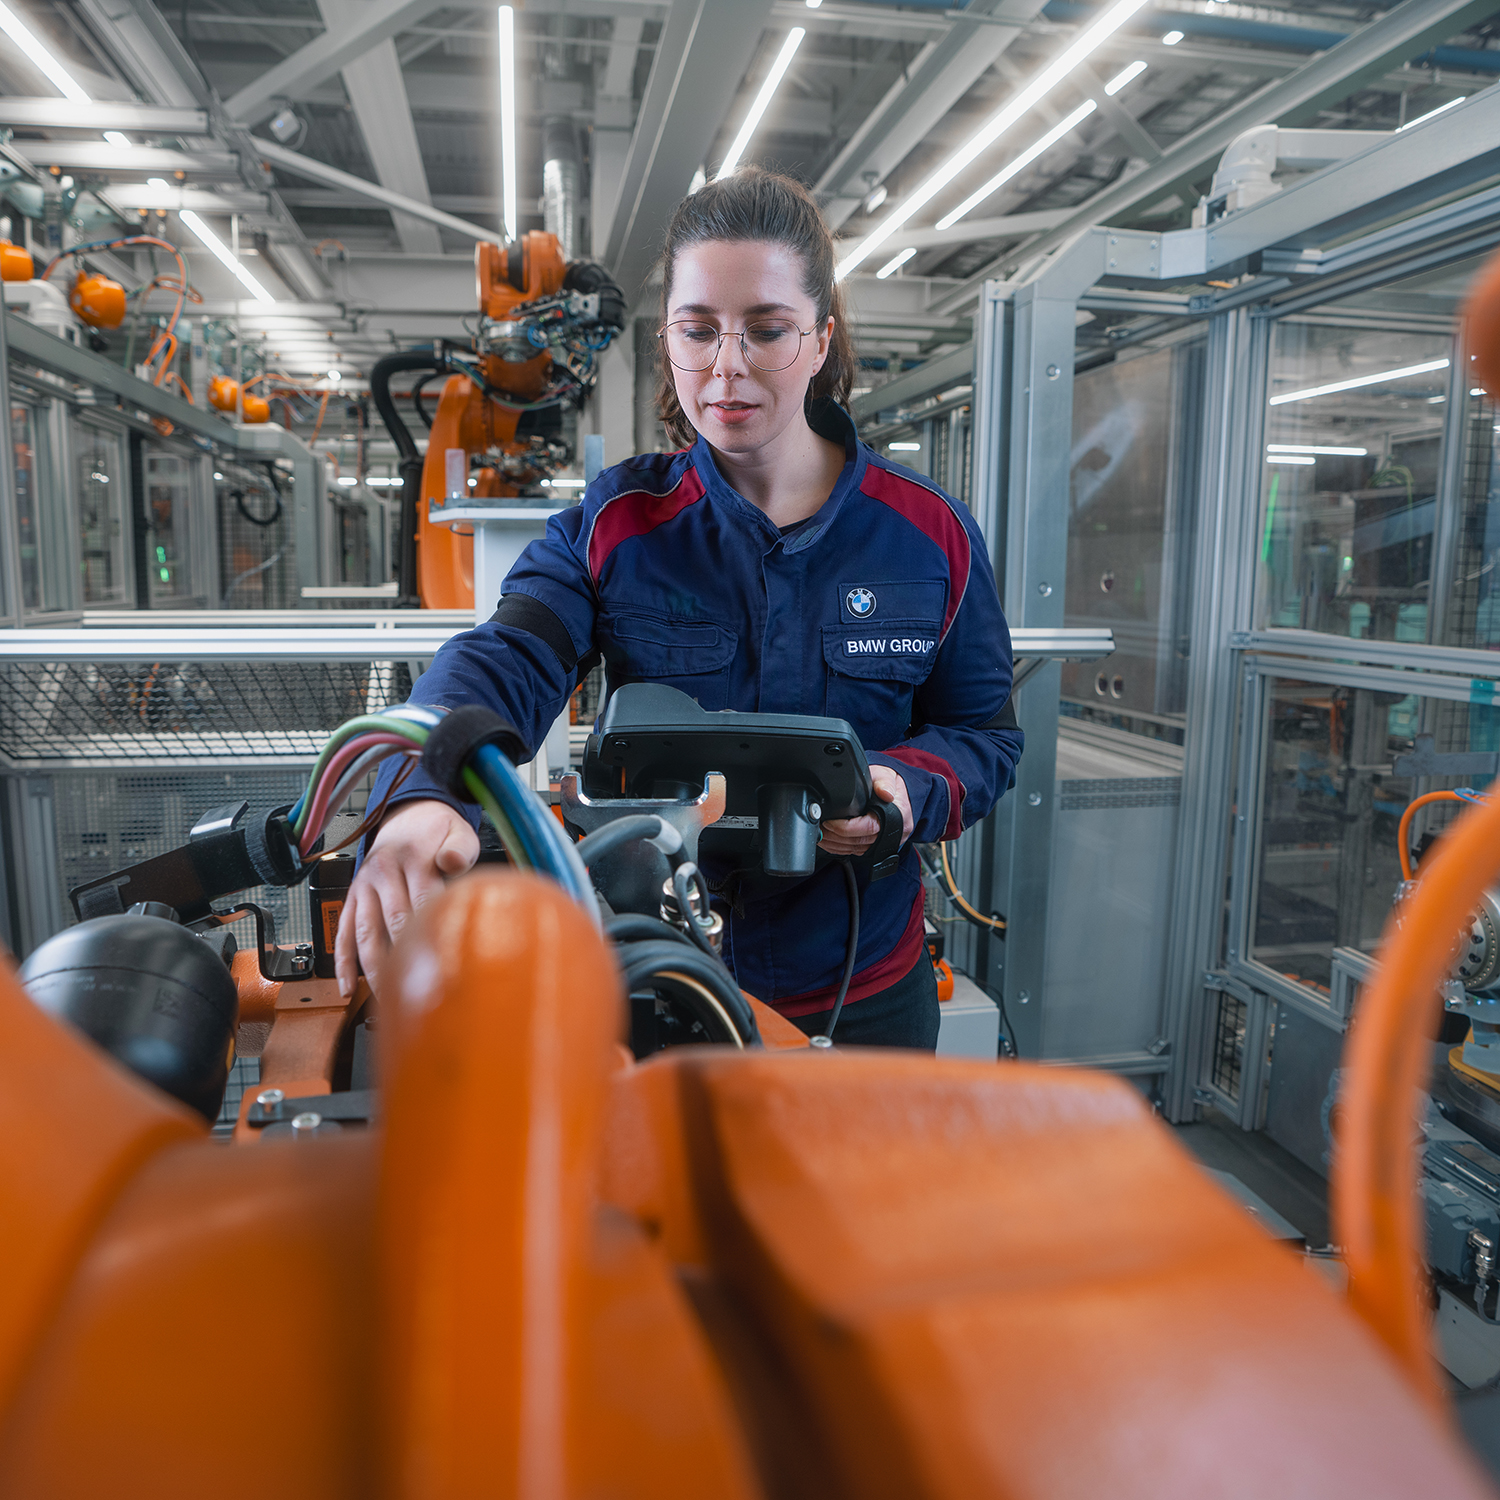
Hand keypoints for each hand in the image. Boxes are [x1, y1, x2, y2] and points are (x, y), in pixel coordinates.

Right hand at [335, 798, 478, 998]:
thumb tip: (452, 862)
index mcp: (412, 858)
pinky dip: (343, 963)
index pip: (424, 899)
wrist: (408, 818)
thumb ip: (460, 848)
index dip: (433, 928)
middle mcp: (382, 873)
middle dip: (405, 956)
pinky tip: (349, 990)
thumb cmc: (437, 834)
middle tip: (418, 988)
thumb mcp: (458, 832)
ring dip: (374, 968)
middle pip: (394, 920)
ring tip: (385, 998)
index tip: (443, 960)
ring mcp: (363, 888)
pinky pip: (342, 933)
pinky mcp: (352, 899)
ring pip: (365, 933)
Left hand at [818, 765, 912, 856]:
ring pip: (855, 849)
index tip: (830, 822)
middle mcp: (892, 833)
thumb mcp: (887, 776)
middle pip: (859, 841)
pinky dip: (839, 848)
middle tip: (819, 827)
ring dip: (834, 844)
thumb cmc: (889, 784)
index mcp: (897, 816)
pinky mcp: (874, 846)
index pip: (869, 827)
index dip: (846, 827)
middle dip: (835, 836)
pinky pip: (855, 851)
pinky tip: (828, 842)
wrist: (895, 793)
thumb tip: (885, 793)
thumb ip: (884, 782)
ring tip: (820, 834)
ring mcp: (883, 842)